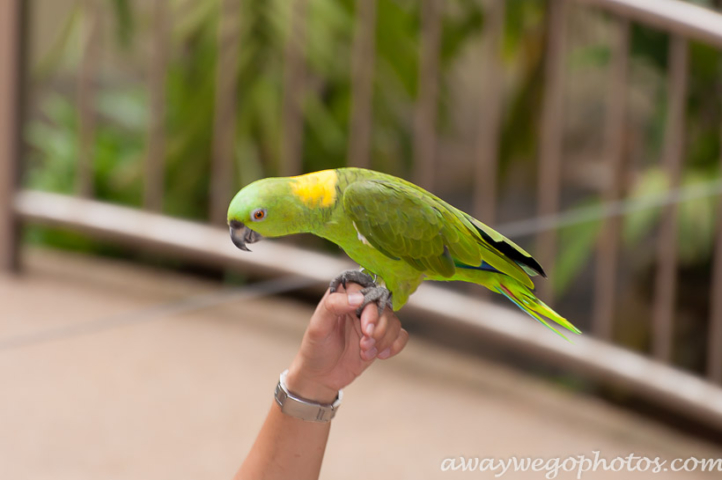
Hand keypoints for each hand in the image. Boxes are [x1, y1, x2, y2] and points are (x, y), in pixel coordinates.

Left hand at [285, 283, 408, 402]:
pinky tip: (380, 355)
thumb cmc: (316, 348)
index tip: (365, 327)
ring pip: (394, 321)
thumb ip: (333, 305)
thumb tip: (358, 298)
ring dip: (383, 339)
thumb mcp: (318, 326)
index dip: (371, 309)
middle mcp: (361, 307)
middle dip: (378, 328)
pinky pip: (401, 335)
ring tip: (365, 352)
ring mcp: (372, 323)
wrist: (320, 376)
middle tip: (364, 343)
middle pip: (384, 307)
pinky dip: (394, 345)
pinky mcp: (381, 338)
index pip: (366, 291)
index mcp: (344, 298)